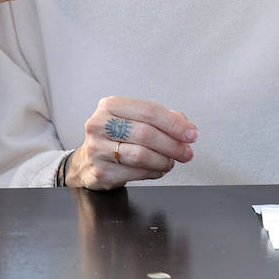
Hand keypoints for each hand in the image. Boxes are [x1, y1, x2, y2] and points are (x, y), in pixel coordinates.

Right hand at [64, 96, 196, 189]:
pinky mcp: (101, 171)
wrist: (87, 161)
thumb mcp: (134, 120)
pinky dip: (153, 172)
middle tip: (186, 152)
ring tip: (171, 161)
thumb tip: (185, 126)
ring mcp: (98, 149)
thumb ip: (161, 119)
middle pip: (145, 133)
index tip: (190, 133)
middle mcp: (100, 124)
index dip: (174, 123)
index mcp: (110, 106)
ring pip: (141, 155)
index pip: (148, 111)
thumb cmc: (115, 137)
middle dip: (173, 144)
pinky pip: (136, 173)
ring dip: (164, 160)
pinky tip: (157, 169)